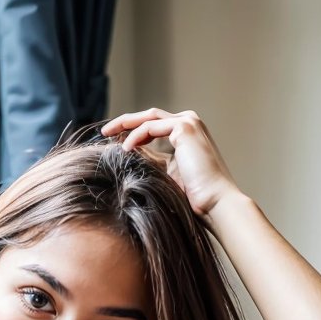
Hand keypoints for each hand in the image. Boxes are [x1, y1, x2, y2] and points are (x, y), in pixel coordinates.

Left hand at [100, 108, 243, 221]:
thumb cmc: (195, 198)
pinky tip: (125, 150)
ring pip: (149, 118)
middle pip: (149, 117)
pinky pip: (151, 127)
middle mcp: (188, 123)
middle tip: (105, 132)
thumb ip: (153, 163)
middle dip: (125, 122)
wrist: (215, 203)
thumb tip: (130, 159)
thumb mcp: (168, 175)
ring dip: (126, 125)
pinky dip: (136, 137)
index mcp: (185, 133)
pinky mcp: (185, 127)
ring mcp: (188, 122)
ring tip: (107, 136)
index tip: (113, 141)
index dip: (132, 131)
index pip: (153, 126)